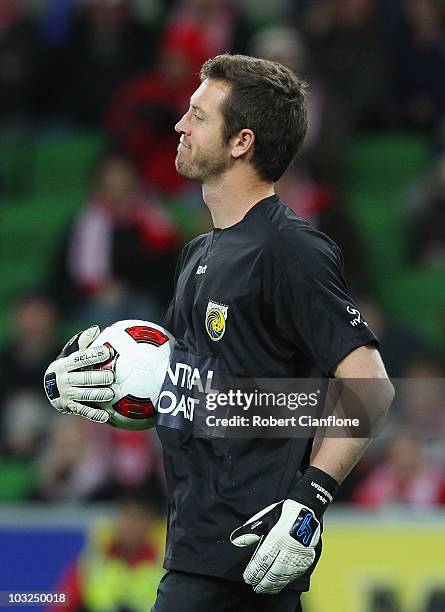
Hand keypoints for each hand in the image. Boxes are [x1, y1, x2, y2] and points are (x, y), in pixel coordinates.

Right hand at [44, 325, 113, 423]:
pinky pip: (84, 411)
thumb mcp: (71, 352)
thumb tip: (96, 329)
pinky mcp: (71, 407)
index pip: (80, 358)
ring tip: (112, 394)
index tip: (107, 352)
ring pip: (84, 395)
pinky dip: (96, 414)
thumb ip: (83, 342)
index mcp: (64, 364)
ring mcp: (67, 394)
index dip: (93, 355)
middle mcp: (64, 380)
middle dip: (98, 377)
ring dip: (98, 395)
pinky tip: (107, 416)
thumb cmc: (68, 366)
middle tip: (112, 376)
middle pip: (83, 378)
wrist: (51, 388)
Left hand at [231, 466, 337, 593]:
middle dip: (263, 583)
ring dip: (275, 584)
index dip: (254, 572)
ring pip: (285, 575)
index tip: (248, 579)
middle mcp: (287, 548)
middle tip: (256, 588)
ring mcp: (299, 554)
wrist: (307, 508)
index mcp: (275, 538)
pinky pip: (296, 573)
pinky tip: (281, 583)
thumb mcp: (264, 518)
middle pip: (273, 572)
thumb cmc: (284, 512)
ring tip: (267, 589)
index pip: (262, 561)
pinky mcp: (307, 557)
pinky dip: (287, 580)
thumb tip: (235, 540)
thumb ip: (250, 531)